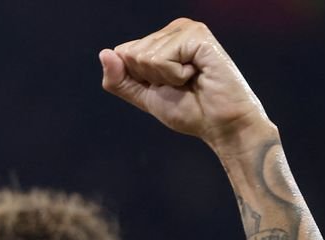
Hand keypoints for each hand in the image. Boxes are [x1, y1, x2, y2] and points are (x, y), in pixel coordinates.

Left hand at [100, 18, 273, 150]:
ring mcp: (186, 29)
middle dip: (151, 78)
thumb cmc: (189, 110)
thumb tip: (104, 53)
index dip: (139, 79)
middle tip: (181, 84)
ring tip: (190, 79)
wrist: (220, 125)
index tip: (166, 86)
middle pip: (129, 54)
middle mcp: (174, 28)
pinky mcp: (197, 35)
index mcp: (162, 38)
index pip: (122, 54)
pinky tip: (196, 74)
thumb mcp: (144, 95)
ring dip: (165, 78)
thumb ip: (119, 79)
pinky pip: (160, 59)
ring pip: (143, 57)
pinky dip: (174, 76)